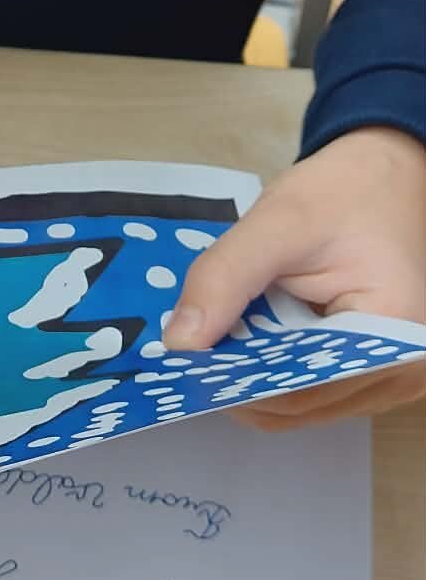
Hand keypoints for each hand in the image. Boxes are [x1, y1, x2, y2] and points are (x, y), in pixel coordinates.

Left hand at [163, 127, 425, 428]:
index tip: (183, 369)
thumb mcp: (278, 223)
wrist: (385, 177)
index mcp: (394, 335)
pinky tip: (243, 344)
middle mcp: (402, 371)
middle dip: (240, 382)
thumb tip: (178, 344)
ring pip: (305, 403)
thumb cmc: (345, 193)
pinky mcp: (374, 369)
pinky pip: (315, 388)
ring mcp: (391, 376)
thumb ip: (225, 279)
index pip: (303, 387)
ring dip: (254, 380)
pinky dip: (274, 370)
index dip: (237, 383)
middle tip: (184, 359)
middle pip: (303, 402)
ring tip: (210, 348)